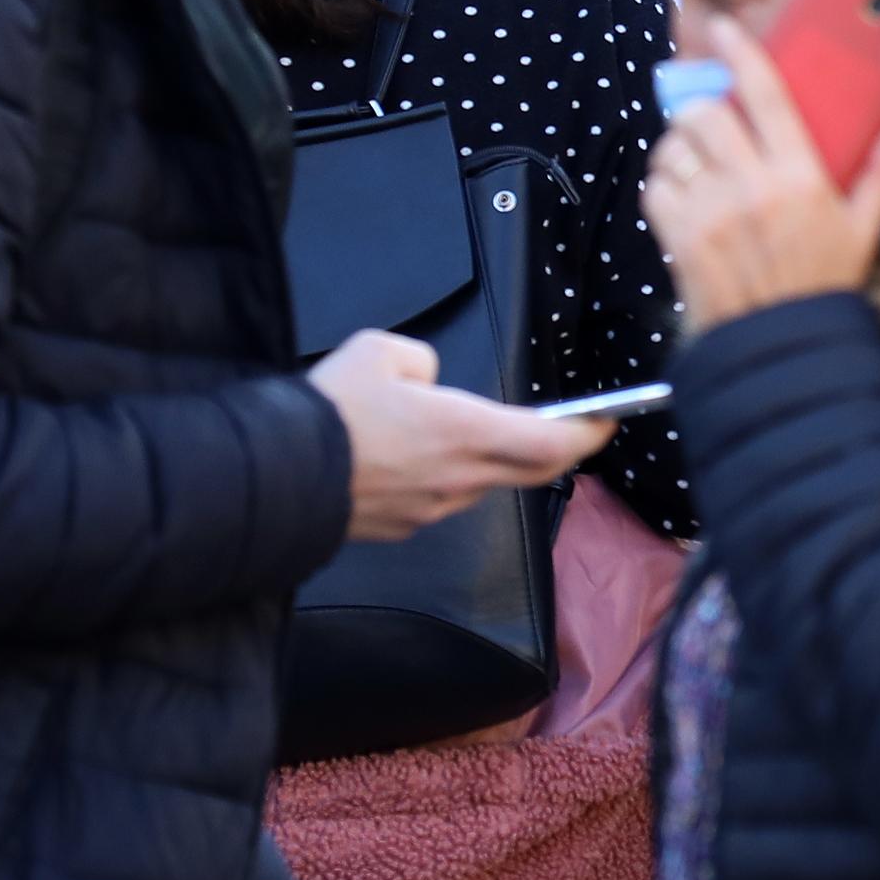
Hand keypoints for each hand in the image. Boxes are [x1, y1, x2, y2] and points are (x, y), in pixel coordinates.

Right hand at [309, 330, 607, 542]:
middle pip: (533, 470)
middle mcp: (458, 478)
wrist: (271, 476)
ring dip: (489, 460)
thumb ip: (422, 361)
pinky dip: (444, 477)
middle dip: (559, 449)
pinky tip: (412, 459)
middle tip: (572, 430)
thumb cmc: (328, 412)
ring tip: (462, 431)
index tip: (608, 419)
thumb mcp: (382, 351)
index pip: (553, 442)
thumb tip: (429, 383)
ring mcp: (431, 509)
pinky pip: (440, 499)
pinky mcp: (403, 528)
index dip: (589, 432)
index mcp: (464, 432)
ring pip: (483, 482)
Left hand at [642, 12, 879, 329]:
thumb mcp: (864, 227)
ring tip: (697, 158)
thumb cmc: (824, 284)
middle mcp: (751, 187)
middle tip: (712, 116)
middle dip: (702, 106)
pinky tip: (685, 193)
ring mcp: (710, 213)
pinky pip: (656, 188)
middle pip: (704, 113)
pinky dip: (664, 183)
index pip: (764, 96)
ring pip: (674, 148)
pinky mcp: (679, 238)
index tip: (724, 27)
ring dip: (680, 145)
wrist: (780, 343)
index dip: (740, 53)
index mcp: (799, 177)